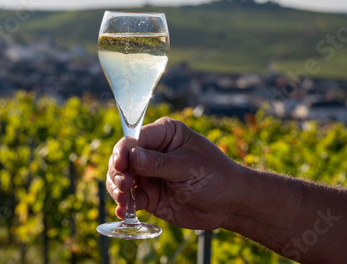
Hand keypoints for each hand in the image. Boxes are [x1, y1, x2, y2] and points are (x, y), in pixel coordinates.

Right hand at [106, 117, 244, 229]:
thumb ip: (158, 163)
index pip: (134, 138)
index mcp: (163, 134)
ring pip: (121, 178)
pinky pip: (129, 199)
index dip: (123, 151)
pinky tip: (122, 212)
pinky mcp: (148, 195)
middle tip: (125, 186)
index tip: (120, 165)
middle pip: (122, 158)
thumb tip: (131, 156)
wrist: (229, 204)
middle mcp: (152, 152)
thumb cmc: (214, 175)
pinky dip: (123, 205)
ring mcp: (148, 174)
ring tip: (123, 200)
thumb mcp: (187, 166)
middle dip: (118, 172)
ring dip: (117, 189)